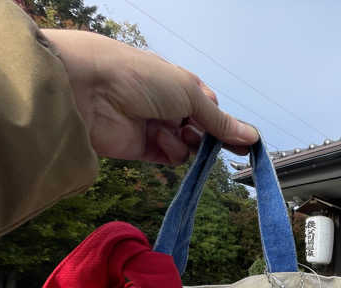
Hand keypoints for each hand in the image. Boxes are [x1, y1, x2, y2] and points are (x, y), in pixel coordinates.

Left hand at [43, 29, 257, 164]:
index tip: (243, 140)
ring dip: (188, 142)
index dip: (224, 123)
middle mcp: (167, 105)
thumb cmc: (140, 78)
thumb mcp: (189, 94)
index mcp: (178, 84)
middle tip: (218, 144)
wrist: (89, 90)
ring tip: (179, 134)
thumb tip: (251, 136)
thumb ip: (219, 120)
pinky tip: (163, 141)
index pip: (209, 106)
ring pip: (186, 145)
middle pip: (200, 128)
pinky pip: (168, 156)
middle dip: (210, 136)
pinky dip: (171, 152)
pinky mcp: (141, 148)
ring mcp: (154, 127)